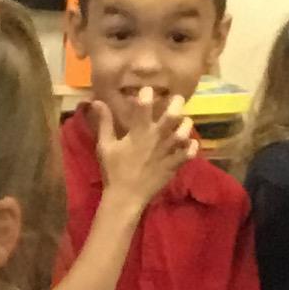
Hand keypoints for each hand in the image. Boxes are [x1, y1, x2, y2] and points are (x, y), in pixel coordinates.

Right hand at [90, 93, 196, 215]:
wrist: (125, 198)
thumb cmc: (113, 171)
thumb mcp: (105, 146)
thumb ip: (104, 123)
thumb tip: (97, 101)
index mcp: (138, 132)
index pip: (144, 105)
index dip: (147, 93)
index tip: (147, 91)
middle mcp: (155, 138)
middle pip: (173, 114)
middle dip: (177, 103)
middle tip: (176, 100)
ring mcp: (167, 152)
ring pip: (184, 131)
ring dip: (186, 124)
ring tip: (183, 122)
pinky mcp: (174, 165)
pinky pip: (189, 153)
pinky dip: (191, 146)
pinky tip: (189, 143)